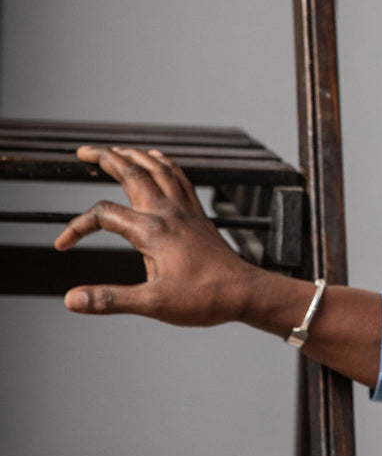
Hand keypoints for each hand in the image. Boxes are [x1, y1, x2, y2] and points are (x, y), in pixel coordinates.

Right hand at [55, 145, 259, 324]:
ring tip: (115, 150)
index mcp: (153, 230)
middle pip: (132, 172)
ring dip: (133, 156)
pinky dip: (164, 164)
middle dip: (106, 158)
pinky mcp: (198, 215)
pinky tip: (158, 159)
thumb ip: (110, 300)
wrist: (246, 293)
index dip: (77, 226)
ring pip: (157, 169)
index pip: (103, 214)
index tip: (62, 246)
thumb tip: (71, 300)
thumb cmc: (204, 299)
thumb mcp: (153, 304)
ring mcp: (185, 211)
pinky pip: (179, 178)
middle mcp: (168, 212)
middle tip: (83, 150)